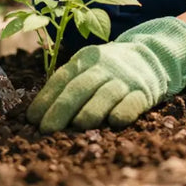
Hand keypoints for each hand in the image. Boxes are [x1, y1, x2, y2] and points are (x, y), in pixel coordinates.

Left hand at [26, 17, 185, 132]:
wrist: (152, 55)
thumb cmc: (110, 69)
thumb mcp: (88, 66)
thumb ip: (68, 84)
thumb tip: (37, 115)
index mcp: (85, 59)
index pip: (62, 79)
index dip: (46, 99)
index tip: (32, 119)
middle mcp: (104, 66)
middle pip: (80, 87)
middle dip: (62, 109)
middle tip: (47, 130)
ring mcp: (125, 78)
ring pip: (106, 93)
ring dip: (92, 110)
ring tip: (78, 126)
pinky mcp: (145, 90)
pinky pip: (134, 101)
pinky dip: (124, 111)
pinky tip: (115, 122)